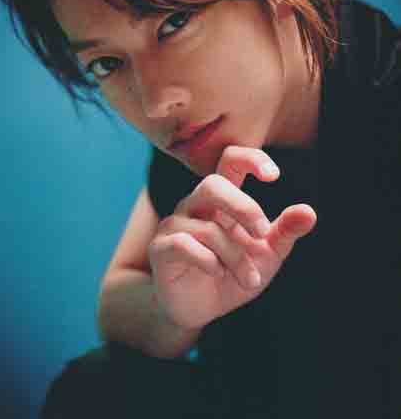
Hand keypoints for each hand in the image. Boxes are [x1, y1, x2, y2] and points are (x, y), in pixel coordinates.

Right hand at [148, 146, 315, 330]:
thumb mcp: (266, 255)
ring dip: (236, 256)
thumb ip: (285, 232)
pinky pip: (183, 244)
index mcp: (222, 200)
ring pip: (207, 227)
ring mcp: (175, 224)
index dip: (250, 159)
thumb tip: (309, 212)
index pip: (230, 160)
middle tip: (261, 232)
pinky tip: (217, 273)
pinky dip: (208, 261)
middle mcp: (196, 205)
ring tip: (250, 280)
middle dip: (242, 207)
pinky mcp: (161, 248)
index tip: (274, 176)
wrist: (201, 310)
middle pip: (212, 184)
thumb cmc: (232, 274)